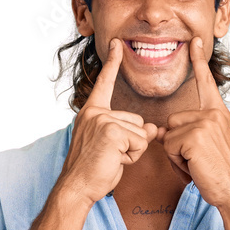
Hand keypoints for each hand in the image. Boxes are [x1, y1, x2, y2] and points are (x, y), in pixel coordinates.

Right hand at [58, 38, 158, 205]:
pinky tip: (115, 161)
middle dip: (132, 143)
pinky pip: (139, 142)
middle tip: (110, 156)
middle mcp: (95, 113)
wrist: (77, 186)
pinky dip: (132, 156)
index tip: (117, 43)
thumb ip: (129, 133)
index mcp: (91, 112)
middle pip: (136, 121)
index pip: (104, 84)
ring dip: (132, 151)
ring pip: (140, 133)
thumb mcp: (113, 147)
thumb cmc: (93, 169)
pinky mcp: (111, 131)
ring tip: (111, 159)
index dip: (112, 63)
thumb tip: (152, 128)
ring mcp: (102, 120)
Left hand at [155, 37, 229, 208]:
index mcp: (218, 114)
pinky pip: (169, 145)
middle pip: (173, 119)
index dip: (199, 61)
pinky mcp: (195, 136)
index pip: (206, 83)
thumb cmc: (218, 173)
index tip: (195, 40)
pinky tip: (195, 167)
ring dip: (176, 154)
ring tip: (197, 163)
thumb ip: (188, 132)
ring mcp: (205, 123)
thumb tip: (163, 131)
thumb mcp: (205, 147)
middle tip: (197, 159)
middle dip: (177, 143)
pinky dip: (177, 161)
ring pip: (169, 134)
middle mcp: (214, 114)